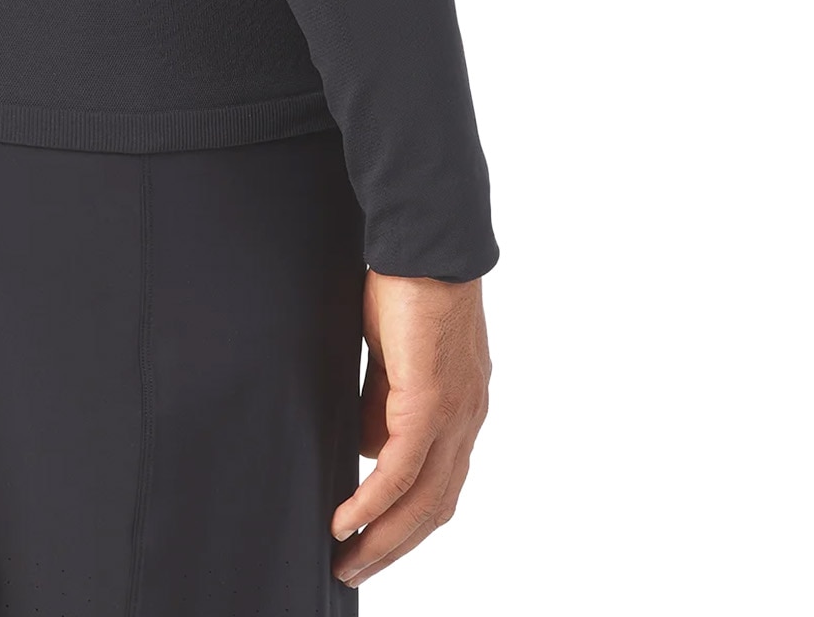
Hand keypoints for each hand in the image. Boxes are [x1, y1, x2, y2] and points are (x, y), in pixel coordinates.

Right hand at [332, 271, 490, 588]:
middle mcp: (467, 420)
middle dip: (395, 547)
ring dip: (384, 538)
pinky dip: (373, 502)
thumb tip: (367, 446)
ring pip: (422, 500)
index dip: (409, 522)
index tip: (374, 545)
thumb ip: (386, 401)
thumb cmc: (408, 286)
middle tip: (355, 571)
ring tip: (347, 561)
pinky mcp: (430, 400)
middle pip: (436, 507)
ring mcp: (454, 413)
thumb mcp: (395, 356)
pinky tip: (345, 520)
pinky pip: (400, 469)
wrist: (426, 242)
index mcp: (462, 408)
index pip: (441, 485)